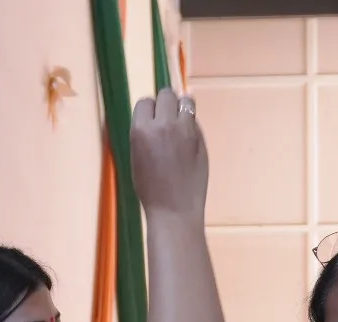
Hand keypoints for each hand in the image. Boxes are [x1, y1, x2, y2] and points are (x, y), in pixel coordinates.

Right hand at [131, 88, 207, 219]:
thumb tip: (155, 116)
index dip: (148, 110)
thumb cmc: (150, 189)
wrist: (174, 210)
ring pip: (186, 101)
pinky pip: (195, 122)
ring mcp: (185, 131)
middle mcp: (163, 125)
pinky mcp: (201, 139)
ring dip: (182, 108)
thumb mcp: (137, 157)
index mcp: (141, 130)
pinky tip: (188, 143)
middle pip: (166, 94)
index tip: (151, 120)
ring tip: (179, 123)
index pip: (145, 102)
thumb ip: (146, 133)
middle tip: (166, 118)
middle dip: (165, 104)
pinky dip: (191, 126)